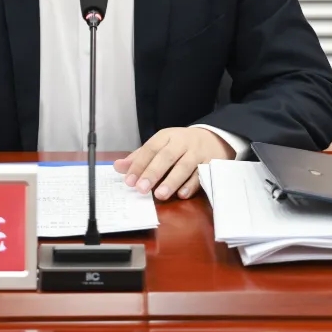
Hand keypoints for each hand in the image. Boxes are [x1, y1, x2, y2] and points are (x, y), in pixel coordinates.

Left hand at [113, 127, 233, 200]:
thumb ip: (140, 157)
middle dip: (153, 173)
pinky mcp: (210, 163)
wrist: (213, 139)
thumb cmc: (180, 145)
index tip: (129, 181)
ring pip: (185, 166)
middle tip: (141, 189)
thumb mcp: (161, 145)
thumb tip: (118, 167)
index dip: (139, 164)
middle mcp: (182, 142)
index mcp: (166, 136)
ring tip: (160, 195)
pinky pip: (201, 174)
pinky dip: (191, 185)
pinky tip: (182, 195)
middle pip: (166, 156)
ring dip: (172, 181)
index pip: (150, 149)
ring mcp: (197, 152)